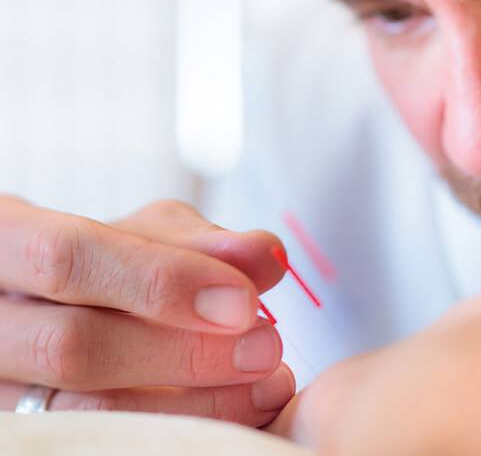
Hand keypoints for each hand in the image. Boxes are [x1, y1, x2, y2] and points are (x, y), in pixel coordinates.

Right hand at [0, 197, 294, 424]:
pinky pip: (107, 440)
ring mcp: (1, 387)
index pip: (67, 258)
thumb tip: (265, 256)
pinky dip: (182, 429)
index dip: (160, 281)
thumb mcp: (146, 233)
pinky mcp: (35, 432)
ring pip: (85, 412)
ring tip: (267, 385)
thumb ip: (201, 242)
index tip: (243, 300)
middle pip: (74, 347)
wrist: (52, 307)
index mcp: (3, 241)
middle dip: (184, 352)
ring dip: (194, 404)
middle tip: (266, 348)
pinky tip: (237, 415)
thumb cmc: (106, 259)